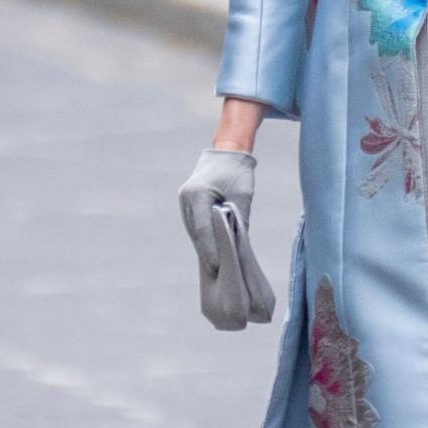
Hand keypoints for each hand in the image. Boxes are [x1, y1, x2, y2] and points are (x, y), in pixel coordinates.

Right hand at [178, 148, 255, 275]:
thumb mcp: (243, 197)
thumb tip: (239, 248)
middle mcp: (186, 198)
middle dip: (207, 254)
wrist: (227, 152)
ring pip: (193, 231)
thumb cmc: (238, 173)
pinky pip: (194, 225)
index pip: (203, 229)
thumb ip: (239, 221)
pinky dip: (203, 238)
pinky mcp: (187, 203)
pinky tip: (210, 253)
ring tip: (214, 270)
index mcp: (198, 194)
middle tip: (217, 275)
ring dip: (203, 248)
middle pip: (196, 233)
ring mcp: (184, 200)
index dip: (210, 250)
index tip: (218, 267)